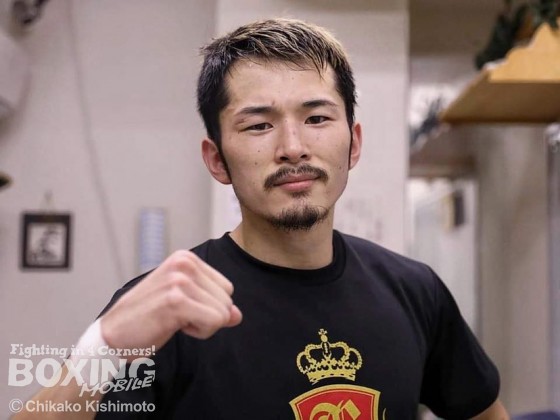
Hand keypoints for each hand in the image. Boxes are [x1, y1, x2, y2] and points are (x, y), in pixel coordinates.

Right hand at [100, 250, 241, 359]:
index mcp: (186, 258)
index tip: (182, 308)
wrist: (113, 334)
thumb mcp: (185, 304)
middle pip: (227, 300)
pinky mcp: (176, 301)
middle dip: (207, 316)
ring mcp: (179, 280)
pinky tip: (174, 326)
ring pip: (223, 313)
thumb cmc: (148, 317)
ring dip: (202, 325)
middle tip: (176, 316)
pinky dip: (199, 332)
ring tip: (173, 320)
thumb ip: (213, 305)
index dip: (209, 306)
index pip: (227, 288)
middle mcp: (184, 263)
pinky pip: (215, 322)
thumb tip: (238, 315)